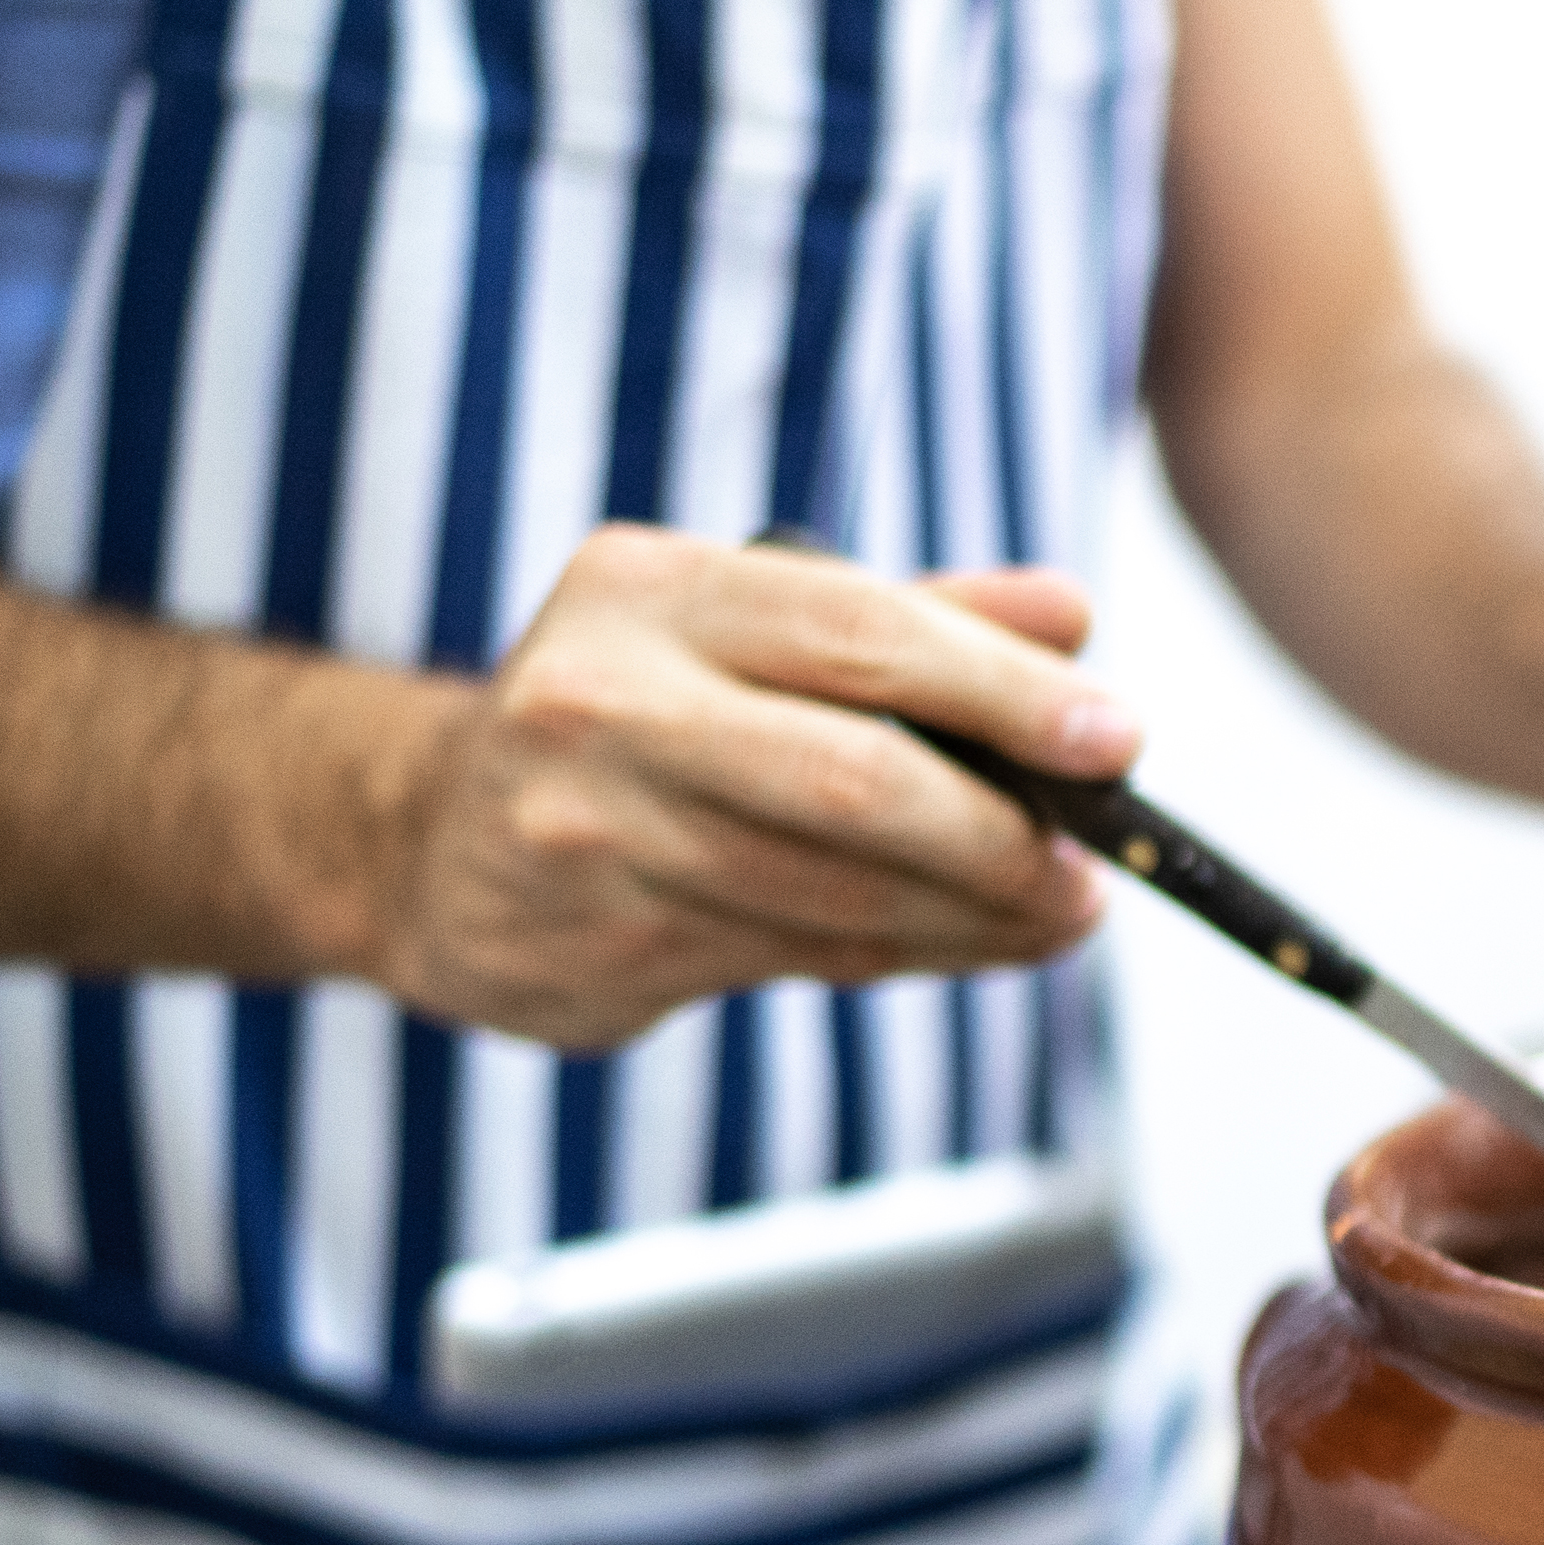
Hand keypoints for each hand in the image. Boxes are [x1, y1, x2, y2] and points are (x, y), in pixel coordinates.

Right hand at [361, 527, 1130, 1050]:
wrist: (424, 837)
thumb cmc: (633, 714)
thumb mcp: (743, 626)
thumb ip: (913, 618)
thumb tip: (1072, 621)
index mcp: (651, 589)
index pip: (861, 632)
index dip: (1005, 692)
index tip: (1118, 737)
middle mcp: (602, 699)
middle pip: (852, 778)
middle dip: (998, 834)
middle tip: (1092, 867)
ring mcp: (586, 830)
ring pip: (832, 892)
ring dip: (969, 916)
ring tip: (1054, 915)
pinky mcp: (595, 941)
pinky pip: (793, 955)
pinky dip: (901, 953)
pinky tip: (961, 942)